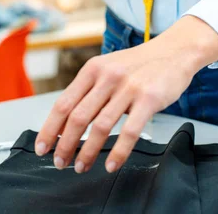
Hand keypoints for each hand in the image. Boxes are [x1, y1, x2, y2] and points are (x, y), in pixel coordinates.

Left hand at [34, 16, 217, 173]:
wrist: (174, 51)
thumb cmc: (139, 64)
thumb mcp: (108, 69)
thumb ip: (90, 91)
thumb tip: (67, 123)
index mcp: (92, 70)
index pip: (63, 103)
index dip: (49, 129)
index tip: (42, 147)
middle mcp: (107, 77)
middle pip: (78, 117)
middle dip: (65, 145)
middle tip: (60, 162)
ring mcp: (128, 87)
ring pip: (101, 126)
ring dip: (87, 151)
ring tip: (82, 166)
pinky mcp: (149, 99)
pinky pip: (130, 131)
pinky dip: (118, 152)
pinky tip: (111, 164)